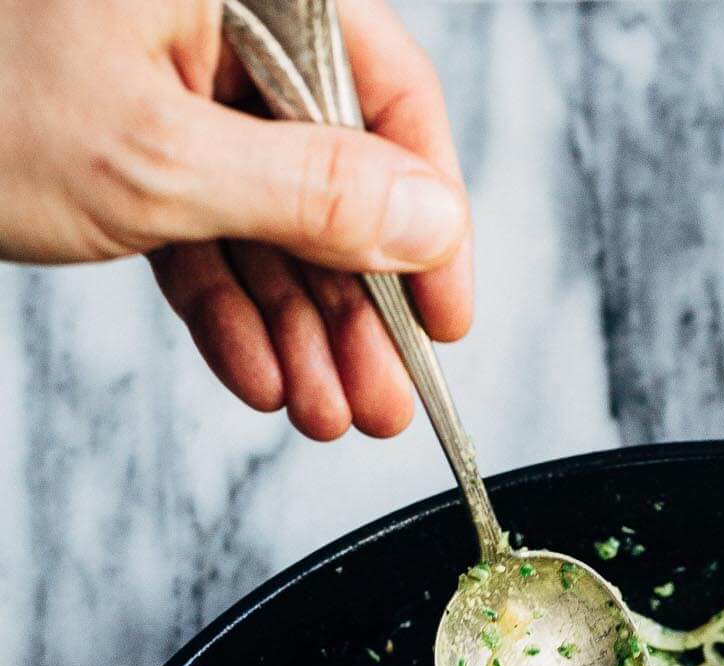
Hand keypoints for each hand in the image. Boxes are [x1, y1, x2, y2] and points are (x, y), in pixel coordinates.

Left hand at [0, 0, 470, 438]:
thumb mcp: (160, 161)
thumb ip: (313, 193)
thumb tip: (432, 223)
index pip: (386, 91)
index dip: (430, 215)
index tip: (444, 317)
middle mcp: (215, 20)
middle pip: (331, 171)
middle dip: (353, 304)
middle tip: (382, 401)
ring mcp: (166, 78)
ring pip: (267, 214)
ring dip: (297, 326)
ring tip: (325, 414)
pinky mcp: (124, 135)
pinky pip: (200, 225)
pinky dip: (226, 305)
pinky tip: (255, 376)